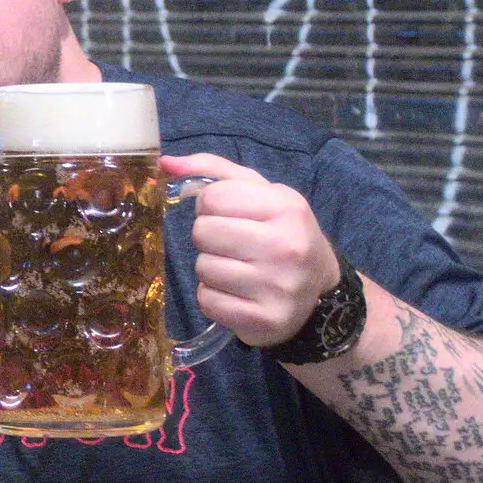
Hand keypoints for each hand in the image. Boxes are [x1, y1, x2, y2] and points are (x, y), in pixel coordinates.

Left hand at [160, 152, 340, 349]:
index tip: (228, 216)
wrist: (318, 290)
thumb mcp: (259, 194)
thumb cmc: (279, 233)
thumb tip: (165, 163)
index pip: (211, 197)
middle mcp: (286, 245)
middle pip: (202, 232)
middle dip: (208, 237)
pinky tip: (237, 293)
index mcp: (287, 206)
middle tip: (232, 245)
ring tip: (237, 269)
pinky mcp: (265, 319)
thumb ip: (212, 171)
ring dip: (211, 269)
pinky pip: (208, 301)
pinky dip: (213, 297)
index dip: (209, 206)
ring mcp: (278, 286)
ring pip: (203, 268)